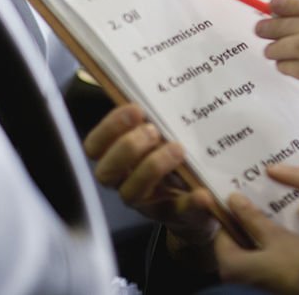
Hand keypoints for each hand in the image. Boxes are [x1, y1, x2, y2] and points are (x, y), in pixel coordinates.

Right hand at [83, 104, 217, 254]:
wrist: (203, 200)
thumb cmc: (176, 160)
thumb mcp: (165, 137)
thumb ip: (158, 118)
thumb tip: (162, 80)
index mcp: (120, 160)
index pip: (95, 147)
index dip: (109, 128)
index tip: (135, 109)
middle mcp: (126, 182)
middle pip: (106, 172)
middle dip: (127, 147)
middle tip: (153, 130)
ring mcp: (148, 203)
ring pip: (131, 193)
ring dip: (152, 168)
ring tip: (178, 149)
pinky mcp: (176, 217)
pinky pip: (179, 213)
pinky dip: (191, 203)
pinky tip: (203, 194)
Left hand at [214, 193, 298, 293]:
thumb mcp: (276, 236)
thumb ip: (253, 217)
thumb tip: (232, 198)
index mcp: (230, 265)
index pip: (221, 231)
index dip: (230, 210)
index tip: (240, 190)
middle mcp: (237, 273)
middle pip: (237, 236)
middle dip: (247, 215)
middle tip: (256, 192)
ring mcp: (254, 274)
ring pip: (251, 241)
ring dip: (260, 223)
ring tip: (270, 200)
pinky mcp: (269, 273)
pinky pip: (262, 248)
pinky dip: (269, 234)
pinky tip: (281, 217)